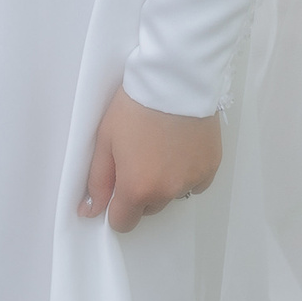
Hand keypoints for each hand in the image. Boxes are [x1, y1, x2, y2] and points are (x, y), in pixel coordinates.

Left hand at [80, 87, 221, 233]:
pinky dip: (186, 172)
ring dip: (165, 182)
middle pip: (150, 208)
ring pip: (173, 195)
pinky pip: (195, 182)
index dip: (117, 207)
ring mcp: (192, 180)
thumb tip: (90, 210)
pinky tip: (180, 147)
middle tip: (140, 156)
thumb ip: (97, 180)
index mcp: (137, 188)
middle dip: (142, 191)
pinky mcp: (211, 167)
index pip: (123, 223)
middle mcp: (167, 192)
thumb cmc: (135, 105)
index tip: (118, 184)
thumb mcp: (105, 139)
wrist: (174, 78)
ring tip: (161, 147)